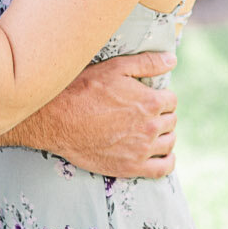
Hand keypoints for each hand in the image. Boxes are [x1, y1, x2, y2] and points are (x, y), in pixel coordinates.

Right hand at [34, 52, 177, 177]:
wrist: (55, 120)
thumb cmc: (81, 90)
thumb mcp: (113, 67)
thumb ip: (146, 63)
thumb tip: (171, 60)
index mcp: (150, 101)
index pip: (171, 100)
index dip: (159, 97)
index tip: (146, 99)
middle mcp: (150, 126)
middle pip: (170, 121)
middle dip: (161, 115)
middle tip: (142, 114)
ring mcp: (142, 149)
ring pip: (169, 142)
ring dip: (163, 136)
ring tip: (148, 131)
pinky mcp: (131, 167)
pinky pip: (163, 168)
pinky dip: (166, 161)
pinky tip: (157, 153)